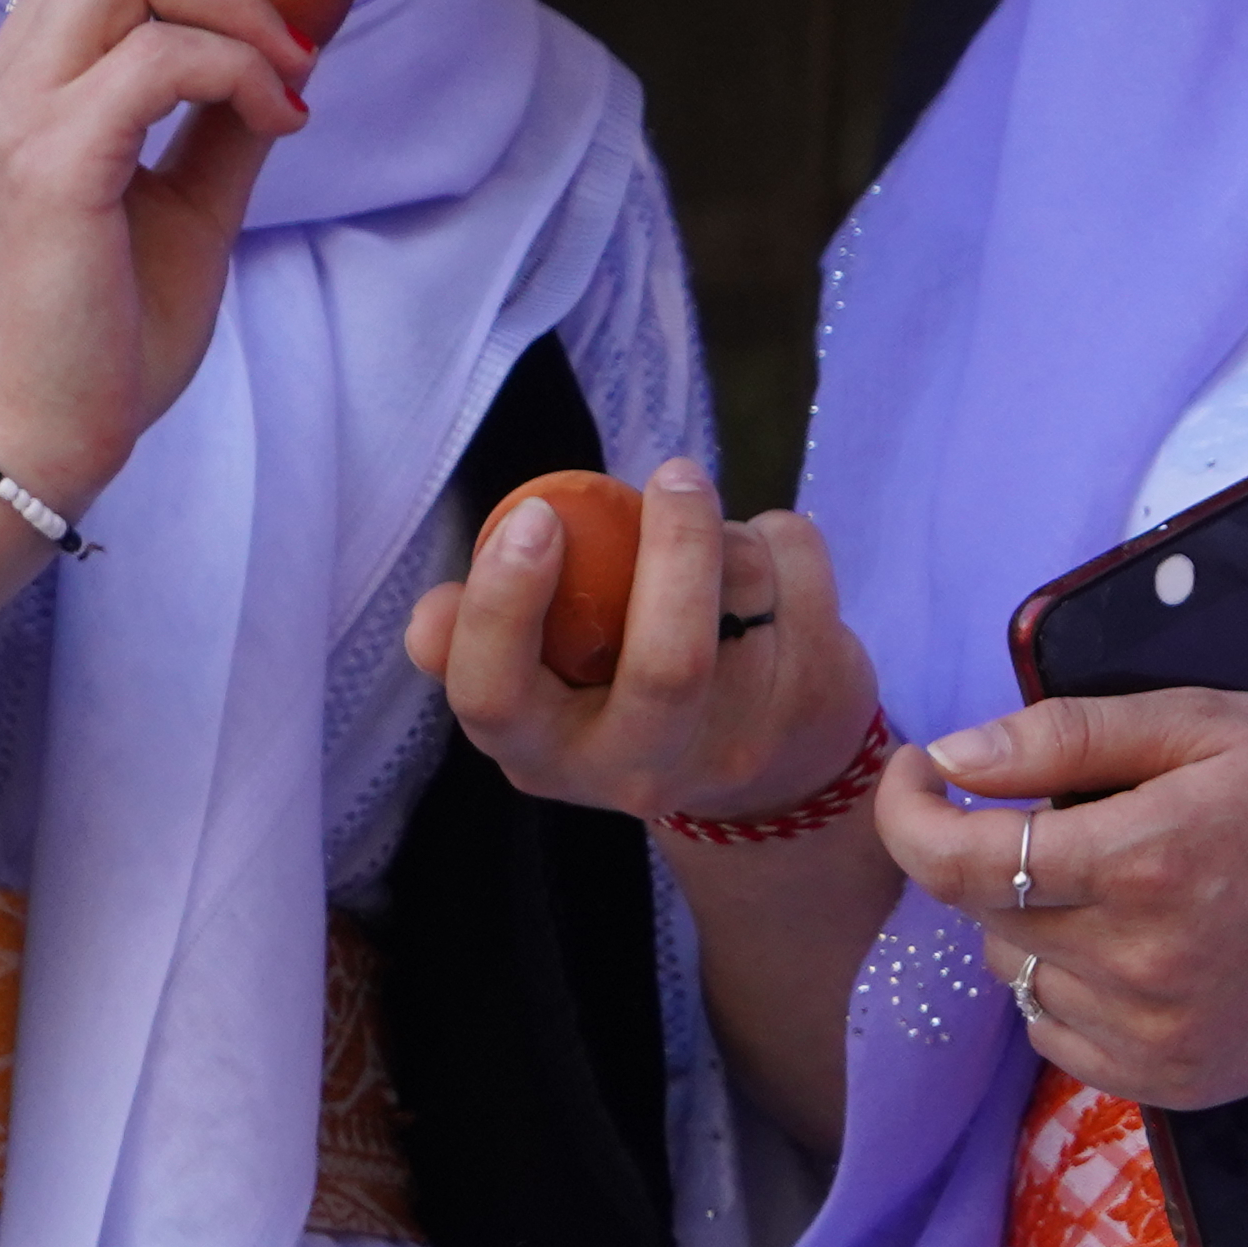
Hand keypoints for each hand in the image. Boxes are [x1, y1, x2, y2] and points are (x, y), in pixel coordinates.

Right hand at [0, 0, 330, 517]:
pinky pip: (157, 64)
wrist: (35, 436)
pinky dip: (237, 67)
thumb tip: (289, 45)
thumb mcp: (185, 199)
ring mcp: (11, 114)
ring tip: (300, 53)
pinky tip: (283, 109)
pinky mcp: (47, 163)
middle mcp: (1, 76)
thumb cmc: (104, 331)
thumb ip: (222, 115)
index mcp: (23, 76)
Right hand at [410, 464, 876, 827]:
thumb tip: (430, 617)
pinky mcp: (817, 700)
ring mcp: (741, 742)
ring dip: (725, 530)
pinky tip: (762, 557)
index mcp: (544, 755)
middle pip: (668, 664)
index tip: (536, 517)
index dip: (506, 606)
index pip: (495, 699)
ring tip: (704, 528)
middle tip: (671, 472)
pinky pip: (804, 575)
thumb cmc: (619, 695)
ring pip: (745, 594)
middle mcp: (641, 768)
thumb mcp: (539, 691)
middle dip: (674, 548)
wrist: (765, 773)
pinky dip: (782, 537)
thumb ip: (479, 644)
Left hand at [885, 689, 1247, 1108]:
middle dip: (993, 853)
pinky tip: (1134, 944)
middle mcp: (1138, 960)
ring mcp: (1155, 1034)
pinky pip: (1058, 1036)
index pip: (956, 859)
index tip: (919, 775)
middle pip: (981, 916)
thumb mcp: (1213, 720)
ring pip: (1016, 977)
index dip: (910, 812)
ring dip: (1034, 922)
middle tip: (1065, 814)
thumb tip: (954, 756)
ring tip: (1119, 880)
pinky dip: (1067, 987)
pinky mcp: (1173, 1081)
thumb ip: (1070, 735)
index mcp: (1142, 856)